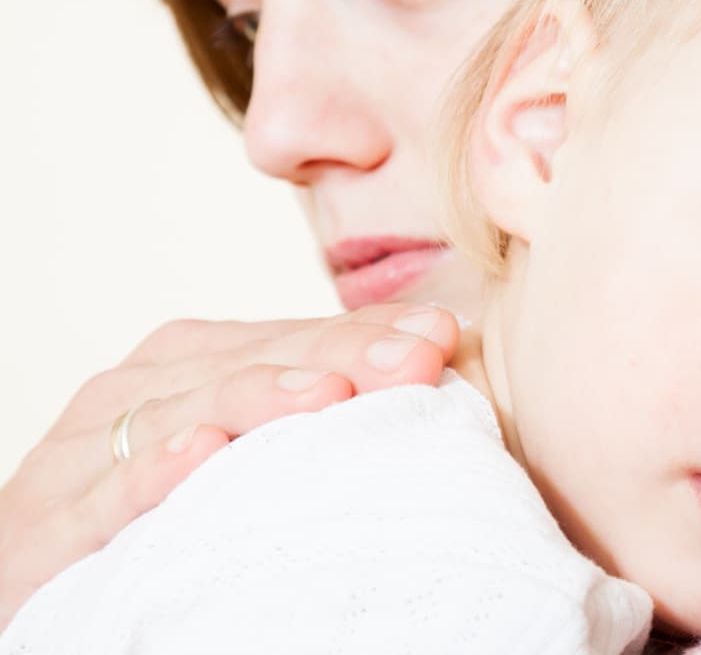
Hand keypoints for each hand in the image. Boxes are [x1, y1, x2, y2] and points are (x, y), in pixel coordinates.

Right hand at [0, 303, 459, 629]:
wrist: (37, 584)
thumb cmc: (153, 517)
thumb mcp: (239, 451)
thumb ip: (313, 408)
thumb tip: (432, 364)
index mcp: (186, 366)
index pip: (291, 338)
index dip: (367, 332)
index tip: (444, 334)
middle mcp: (133, 395)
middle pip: (247, 364)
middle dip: (339, 355)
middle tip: (419, 356)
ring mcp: (82, 459)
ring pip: (178, 413)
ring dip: (256, 398)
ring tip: (331, 393)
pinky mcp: (42, 531)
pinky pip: (100, 499)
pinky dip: (150, 474)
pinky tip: (201, 455)